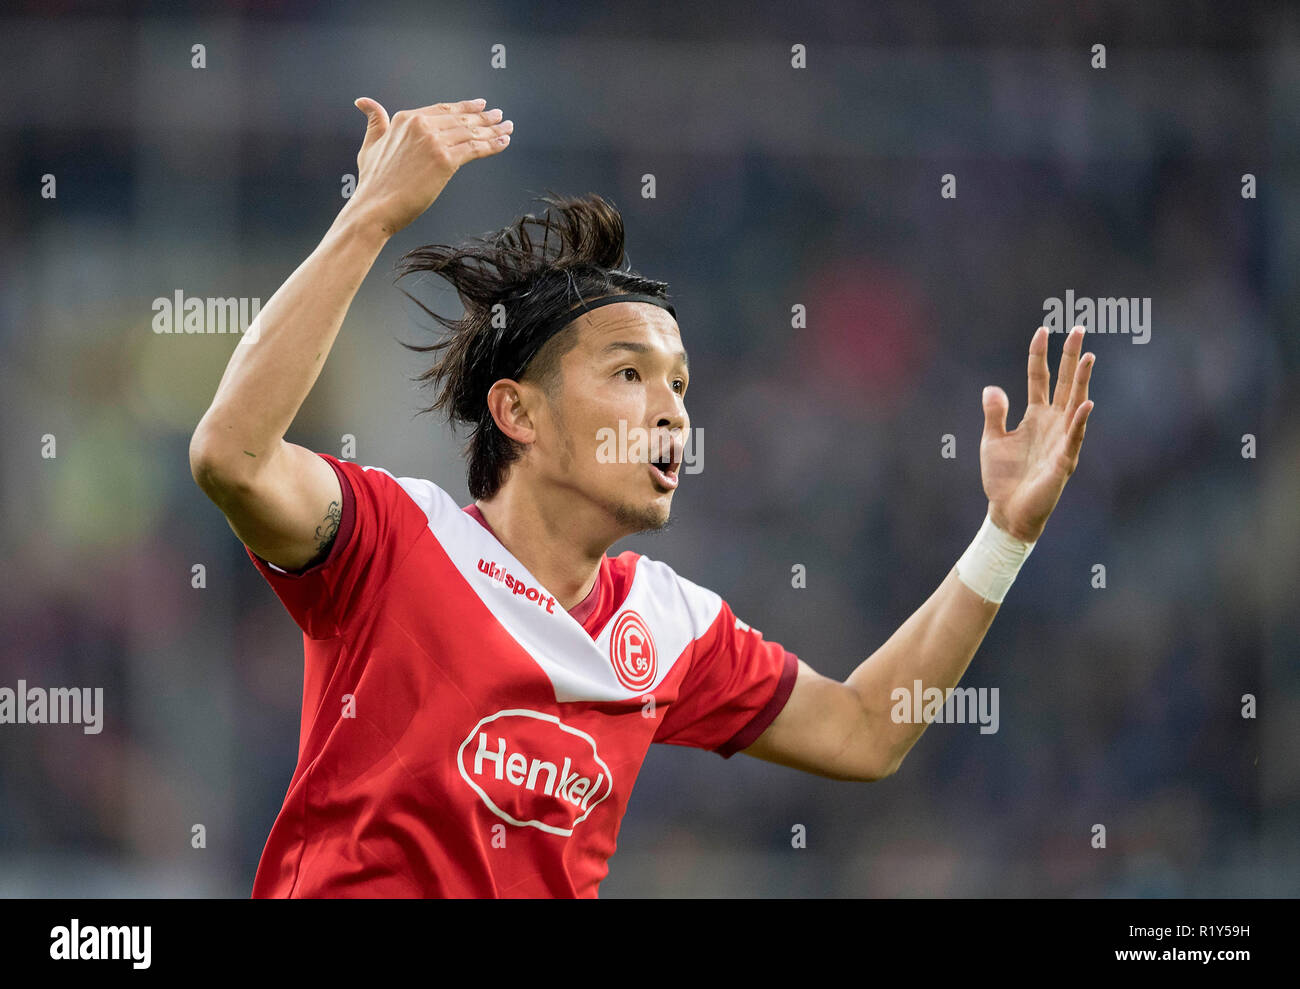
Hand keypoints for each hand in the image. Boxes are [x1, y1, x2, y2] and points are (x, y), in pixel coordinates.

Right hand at [346, 97, 512, 236]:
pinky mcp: (445, 160)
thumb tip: (364, 102)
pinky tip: (504, 142)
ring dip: (493, 130)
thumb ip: (375, 122)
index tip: (479, 105)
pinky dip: (492, 145)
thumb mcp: (371, 144)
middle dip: (483, 117)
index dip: (464, 107)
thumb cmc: (373, 182)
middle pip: (460, 119)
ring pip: (471, 132)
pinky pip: (475, 149)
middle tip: (499, 116)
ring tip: (507, 127)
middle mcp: (421, 126)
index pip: (442, 110)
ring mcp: (434, 142)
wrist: (375, 207)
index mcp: (405, 119)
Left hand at [980, 326, 1094, 542]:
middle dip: (1072, 357)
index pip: (1040, 378)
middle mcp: (1052, 423)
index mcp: (1035, 416)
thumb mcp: (992, 440)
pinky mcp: (1064, 461)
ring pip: (1075, 404)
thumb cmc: (1002, 478)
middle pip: (1065, 383)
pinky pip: (1074, 438)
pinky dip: (1080, 422)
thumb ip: (994, 414)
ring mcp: (1061, 440)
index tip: (1043, 330)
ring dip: (1082, 382)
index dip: (1040, 355)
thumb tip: (992, 388)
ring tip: (1088, 357)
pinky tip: (1086, 404)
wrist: (1007, 512)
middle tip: (1080, 329)